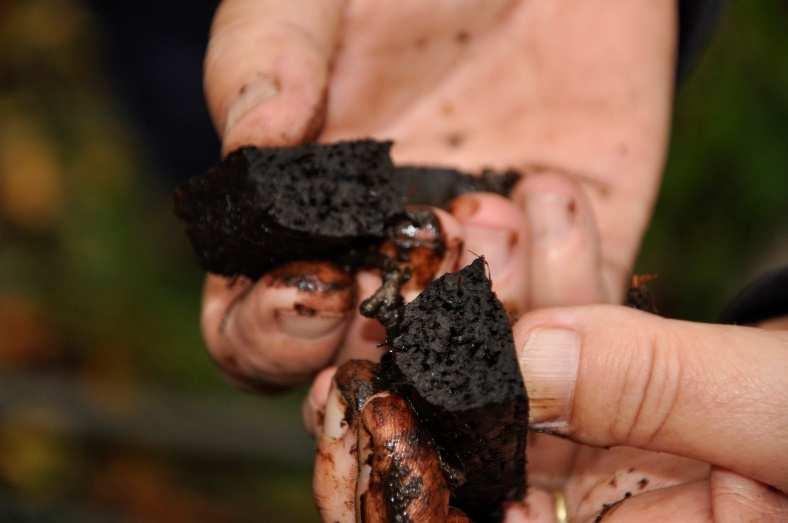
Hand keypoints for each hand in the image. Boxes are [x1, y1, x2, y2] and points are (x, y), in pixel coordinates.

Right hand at [199, 0, 675, 391]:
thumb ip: (265, 60)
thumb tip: (247, 146)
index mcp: (307, 225)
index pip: (260, 329)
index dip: (273, 338)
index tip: (315, 290)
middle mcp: (394, 265)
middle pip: (369, 373)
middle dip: (386, 359)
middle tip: (408, 295)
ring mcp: (487, 268)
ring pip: (480, 365)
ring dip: (481, 315)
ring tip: (486, 208)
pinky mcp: (574, 249)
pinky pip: (579, 315)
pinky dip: (568, 278)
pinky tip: (550, 185)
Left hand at [310, 242, 787, 520]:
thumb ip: (664, 392)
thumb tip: (529, 355)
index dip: (436, 477)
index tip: (386, 398)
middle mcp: (621, 509)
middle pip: (505, 446)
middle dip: (465, 357)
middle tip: (414, 290)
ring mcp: (627, 446)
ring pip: (543, 372)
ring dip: (517, 290)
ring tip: (488, 218)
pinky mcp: (642, 382)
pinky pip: (592, 329)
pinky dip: (575, 271)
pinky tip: (550, 207)